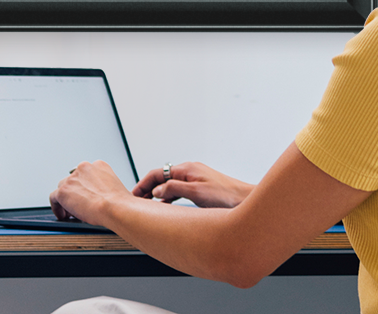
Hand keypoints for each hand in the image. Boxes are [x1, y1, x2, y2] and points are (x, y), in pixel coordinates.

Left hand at [50, 160, 130, 225]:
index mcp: (99, 165)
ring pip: (63, 187)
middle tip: (78, 205)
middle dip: (75, 192)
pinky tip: (62, 215)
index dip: (84, 187)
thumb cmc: (119, 202)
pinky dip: (57, 207)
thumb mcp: (116, 187)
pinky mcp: (63, 191)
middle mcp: (84, 168)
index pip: (86, 174)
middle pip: (73, 180)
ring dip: (66, 199)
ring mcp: (72, 178)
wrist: (115, 207)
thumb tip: (103, 198)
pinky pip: (54, 198)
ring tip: (70, 212)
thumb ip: (106, 187)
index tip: (86, 197)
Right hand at [132, 162, 253, 207]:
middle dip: (147, 189)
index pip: (158, 173)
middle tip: (136, 201)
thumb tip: (156, 190)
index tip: (133, 194)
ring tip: (146, 206)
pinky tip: (165, 208)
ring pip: (169, 185)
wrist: (244, 200)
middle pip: (162, 178)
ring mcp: (194, 179)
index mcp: (187, 169)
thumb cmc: (225, 195)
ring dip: (157, 194)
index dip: (143, 184)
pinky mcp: (199, 188)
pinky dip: (168, 198)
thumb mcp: (196, 193)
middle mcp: (189, 171)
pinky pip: (178, 191)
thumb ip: (174, 189)